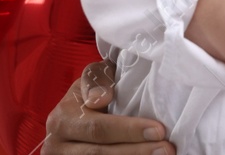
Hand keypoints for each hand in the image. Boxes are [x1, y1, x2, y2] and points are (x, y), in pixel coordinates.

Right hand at [43, 58, 173, 154]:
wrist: (82, 109)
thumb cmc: (94, 90)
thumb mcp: (94, 77)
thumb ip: (97, 80)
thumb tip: (101, 98)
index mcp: (62, 119)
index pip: (98, 128)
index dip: (129, 130)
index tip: (158, 130)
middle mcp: (57, 145)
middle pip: (100, 153)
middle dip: (137, 151)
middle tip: (166, 148)